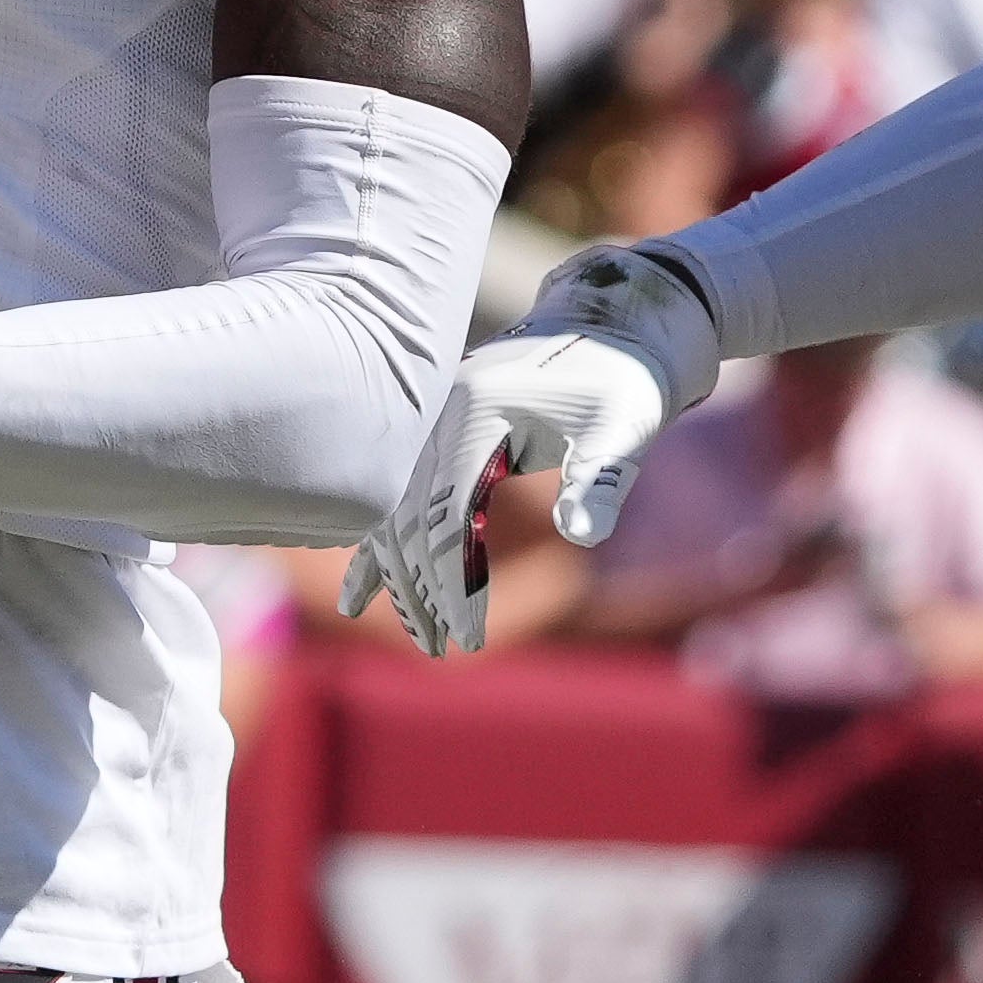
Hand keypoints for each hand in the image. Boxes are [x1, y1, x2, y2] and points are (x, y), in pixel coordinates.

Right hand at [338, 243, 718, 655]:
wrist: (618, 331)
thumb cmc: (625, 384)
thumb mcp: (624, 429)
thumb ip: (599, 478)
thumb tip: (582, 534)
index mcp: (475, 408)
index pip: (444, 511)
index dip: (451, 579)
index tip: (467, 635)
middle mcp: (440, 413)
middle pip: (408, 515)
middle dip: (421, 589)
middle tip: (441, 650)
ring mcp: (434, 422)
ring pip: (397, 510)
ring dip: (401, 575)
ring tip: (421, 637)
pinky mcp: (442, 434)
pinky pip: (400, 496)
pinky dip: (382, 543)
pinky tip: (357, 592)